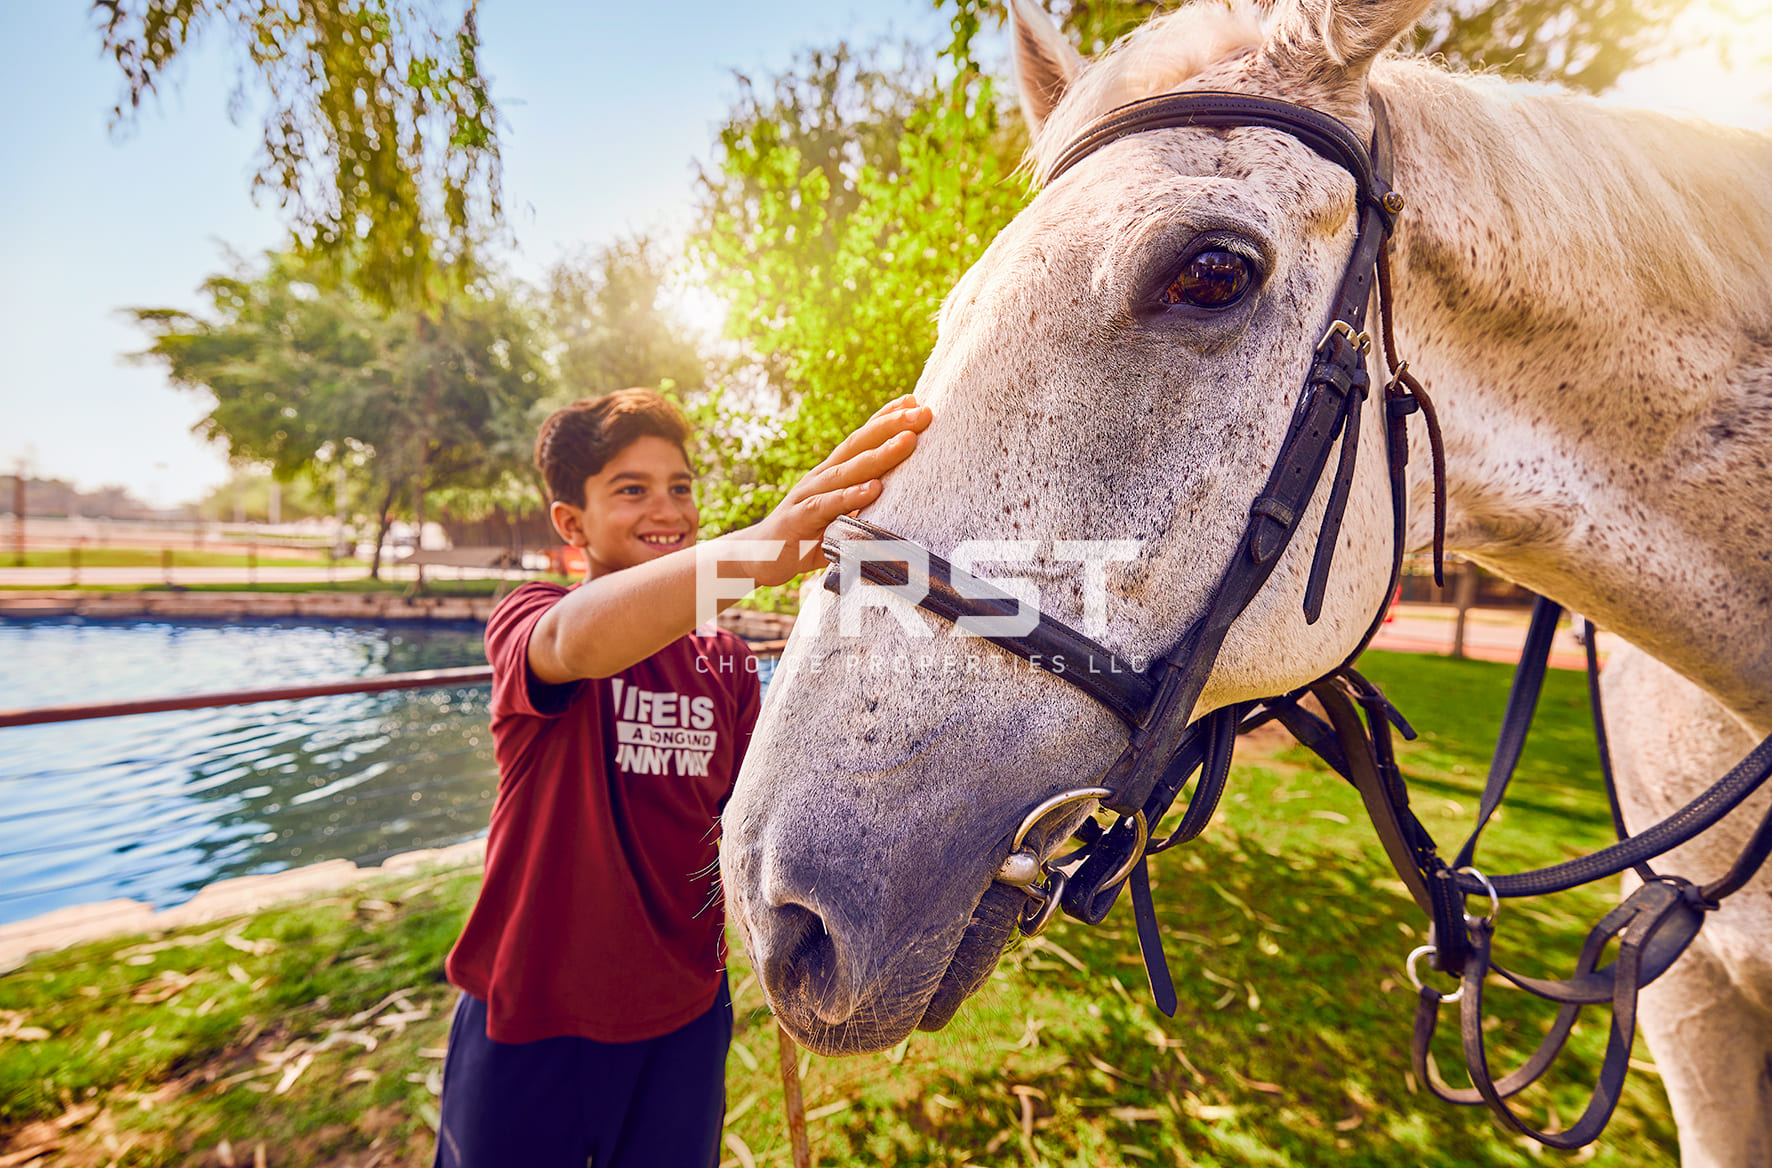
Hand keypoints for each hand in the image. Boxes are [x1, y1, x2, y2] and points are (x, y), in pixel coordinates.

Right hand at [750, 395, 930, 583]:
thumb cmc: (808, 536)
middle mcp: (821, 477)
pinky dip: (850, 496)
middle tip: (923, 412)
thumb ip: (866, 505)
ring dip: (879, 455)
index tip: (916, 402)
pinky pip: (827, 505)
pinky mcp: (799, 519)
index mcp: (833, 473)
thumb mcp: (842, 517)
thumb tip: (905, 501)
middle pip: (859, 445)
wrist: (758, 556)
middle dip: (892, 426)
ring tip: (908, 441)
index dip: (886, 418)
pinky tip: (873, 489)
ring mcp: (808, 495)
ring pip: (847, 470)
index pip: (862, 439)